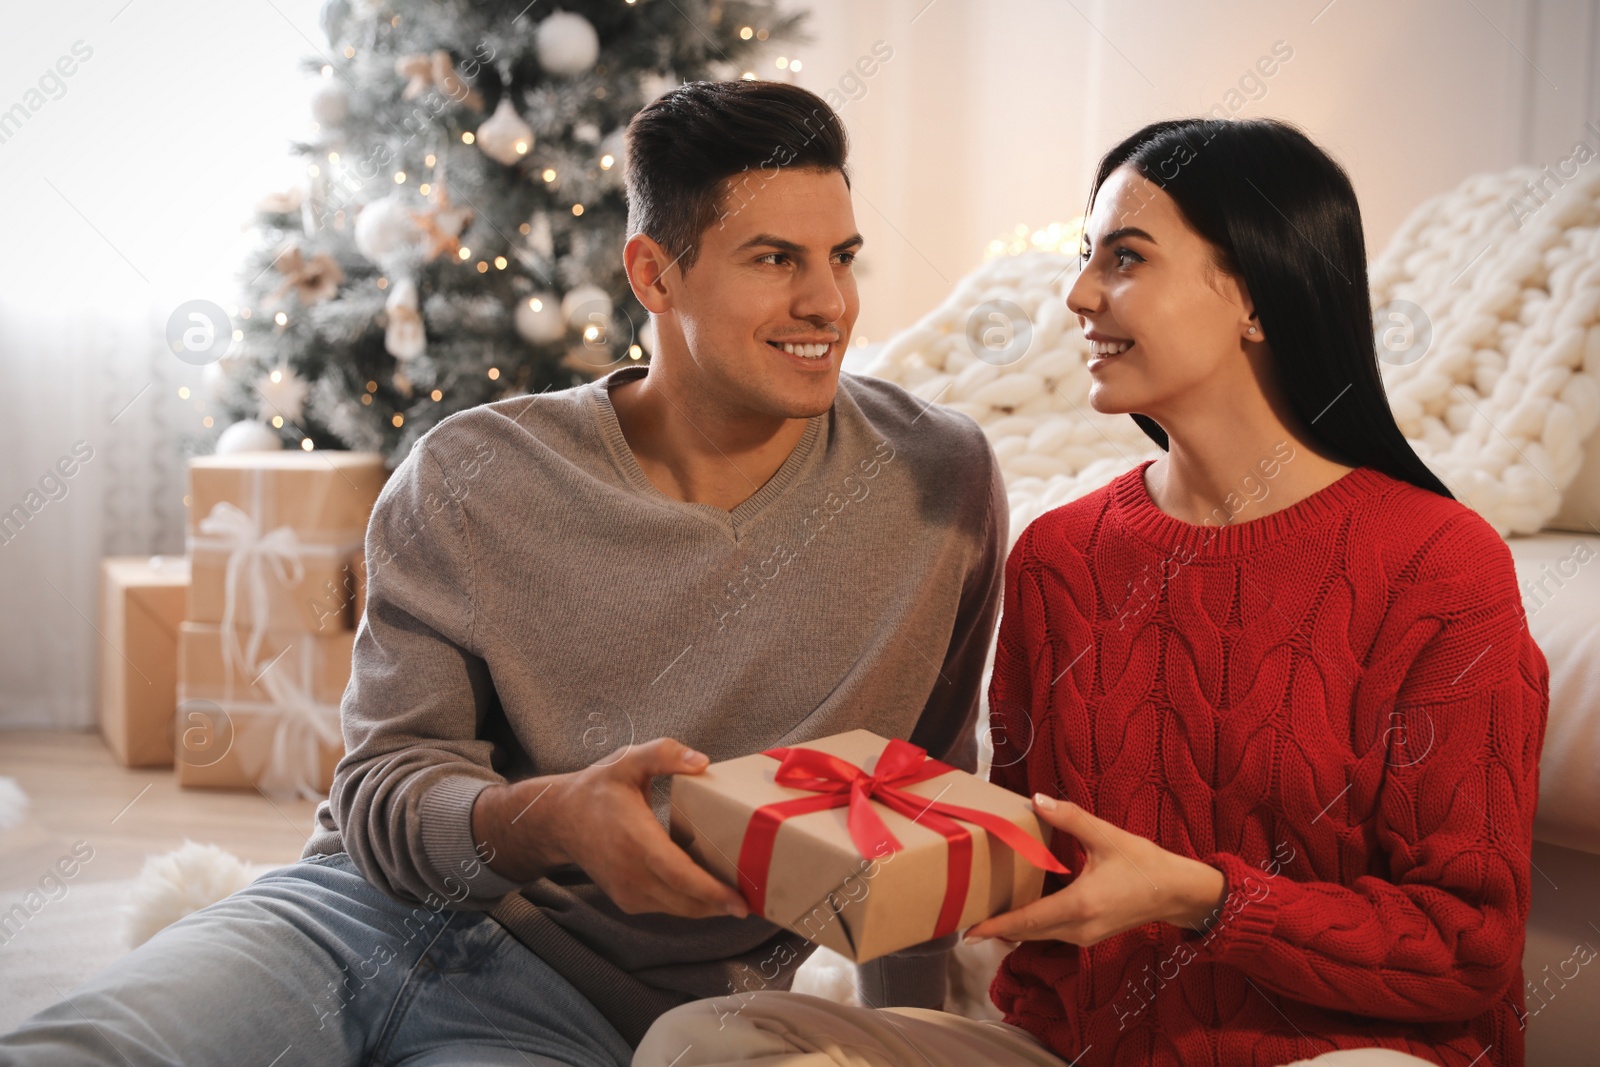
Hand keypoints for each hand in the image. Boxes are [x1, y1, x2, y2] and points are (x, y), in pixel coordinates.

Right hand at [472, 738, 750, 919]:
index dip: (711, 891)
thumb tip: (703, 762)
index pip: (678, 874)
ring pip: (679, 909)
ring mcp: (627, 892)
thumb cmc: (598, 788)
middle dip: (722, 904)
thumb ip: (664, 754)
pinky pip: (667, 907)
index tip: (740, 901)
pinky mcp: (627, 900)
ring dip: (709, 906)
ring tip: (741, 896)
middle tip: (758, 898)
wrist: (559, 820)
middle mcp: (631, 873)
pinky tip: (711, 890)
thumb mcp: (628, 760)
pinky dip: (691, 903)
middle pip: (685, 900)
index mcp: (635, 839)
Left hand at [963, 794, 1225, 946]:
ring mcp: (1085, 937)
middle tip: (967, 917)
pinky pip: (1052, 933)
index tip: (969, 930)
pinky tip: (1021, 908)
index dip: (996, 925)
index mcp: (1079, 905)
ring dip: (1015, 927)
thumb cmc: (1145, 864)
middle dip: (997, 927)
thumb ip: (1069, 818)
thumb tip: (1036, 799)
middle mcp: (1078, 928)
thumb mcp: (1106, 836)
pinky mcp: (1090, 936)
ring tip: (988, 911)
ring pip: (1039, 936)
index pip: (1028, 920)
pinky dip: (1033, 925)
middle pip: (1027, 932)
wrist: (1177, 892)